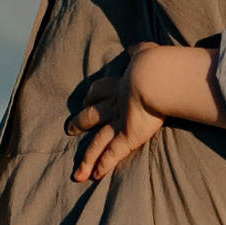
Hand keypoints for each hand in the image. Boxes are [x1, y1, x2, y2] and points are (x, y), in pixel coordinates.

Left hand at [67, 55, 163, 185]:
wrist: (155, 77)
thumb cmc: (155, 63)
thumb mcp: (147, 51)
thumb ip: (140, 51)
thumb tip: (135, 48)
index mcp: (121, 84)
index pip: (101, 89)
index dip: (94, 94)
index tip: (88, 98)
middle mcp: (115, 104)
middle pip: (92, 114)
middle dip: (80, 122)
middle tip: (70, 128)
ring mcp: (119, 122)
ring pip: (97, 142)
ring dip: (87, 157)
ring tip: (77, 171)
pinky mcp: (127, 137)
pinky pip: (112, 154)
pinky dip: (103, 165)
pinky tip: (96, 176)